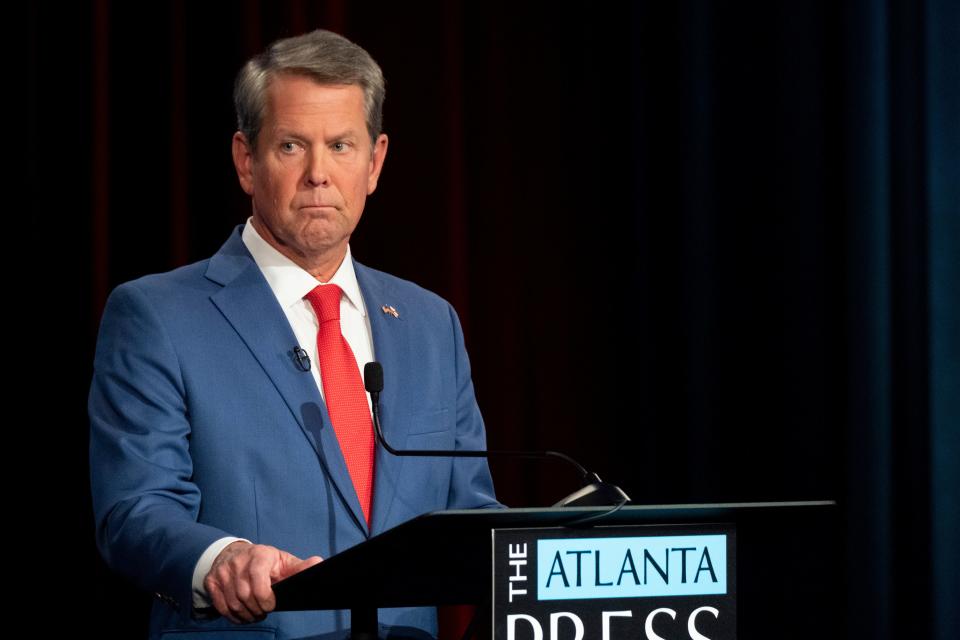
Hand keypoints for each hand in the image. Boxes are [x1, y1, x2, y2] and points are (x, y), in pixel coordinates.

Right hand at [203, 540, 322, 623]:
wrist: (234, 553)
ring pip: (233, 603)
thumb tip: (319, 563)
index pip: (258, 580)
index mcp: (259, 555)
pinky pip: (221, 606)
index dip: (265, 599)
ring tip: (255, 614)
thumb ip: (299, 567)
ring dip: (246, 615)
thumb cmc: (264, 561)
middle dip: (257, 610)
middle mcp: (238, 562)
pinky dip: (233, 616)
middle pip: (245, 596)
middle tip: (263, 611)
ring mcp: (222, 572)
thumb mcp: (283, 561)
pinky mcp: (211, 581)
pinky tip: (242, 614)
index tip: (271, 605)